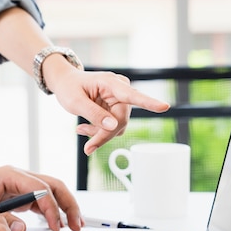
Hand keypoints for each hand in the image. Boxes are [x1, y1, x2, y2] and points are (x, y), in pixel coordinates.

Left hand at [44, 58, 169, 154]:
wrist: (66, 83)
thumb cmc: (69, 87)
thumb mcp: (75, 101)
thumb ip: (94, 113)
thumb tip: (113, 126)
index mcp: (111, 83)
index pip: (132, 95)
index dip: (149, 103)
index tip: (164, 107)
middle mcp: (120, 91)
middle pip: (121, 120)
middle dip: (103, 134)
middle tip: (88, 147)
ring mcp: (120, 101)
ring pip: (117, 127)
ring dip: (99, 133)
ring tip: (80, 129)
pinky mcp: (117, 110)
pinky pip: (113, 127)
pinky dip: (99, 131)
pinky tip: (84, 127)